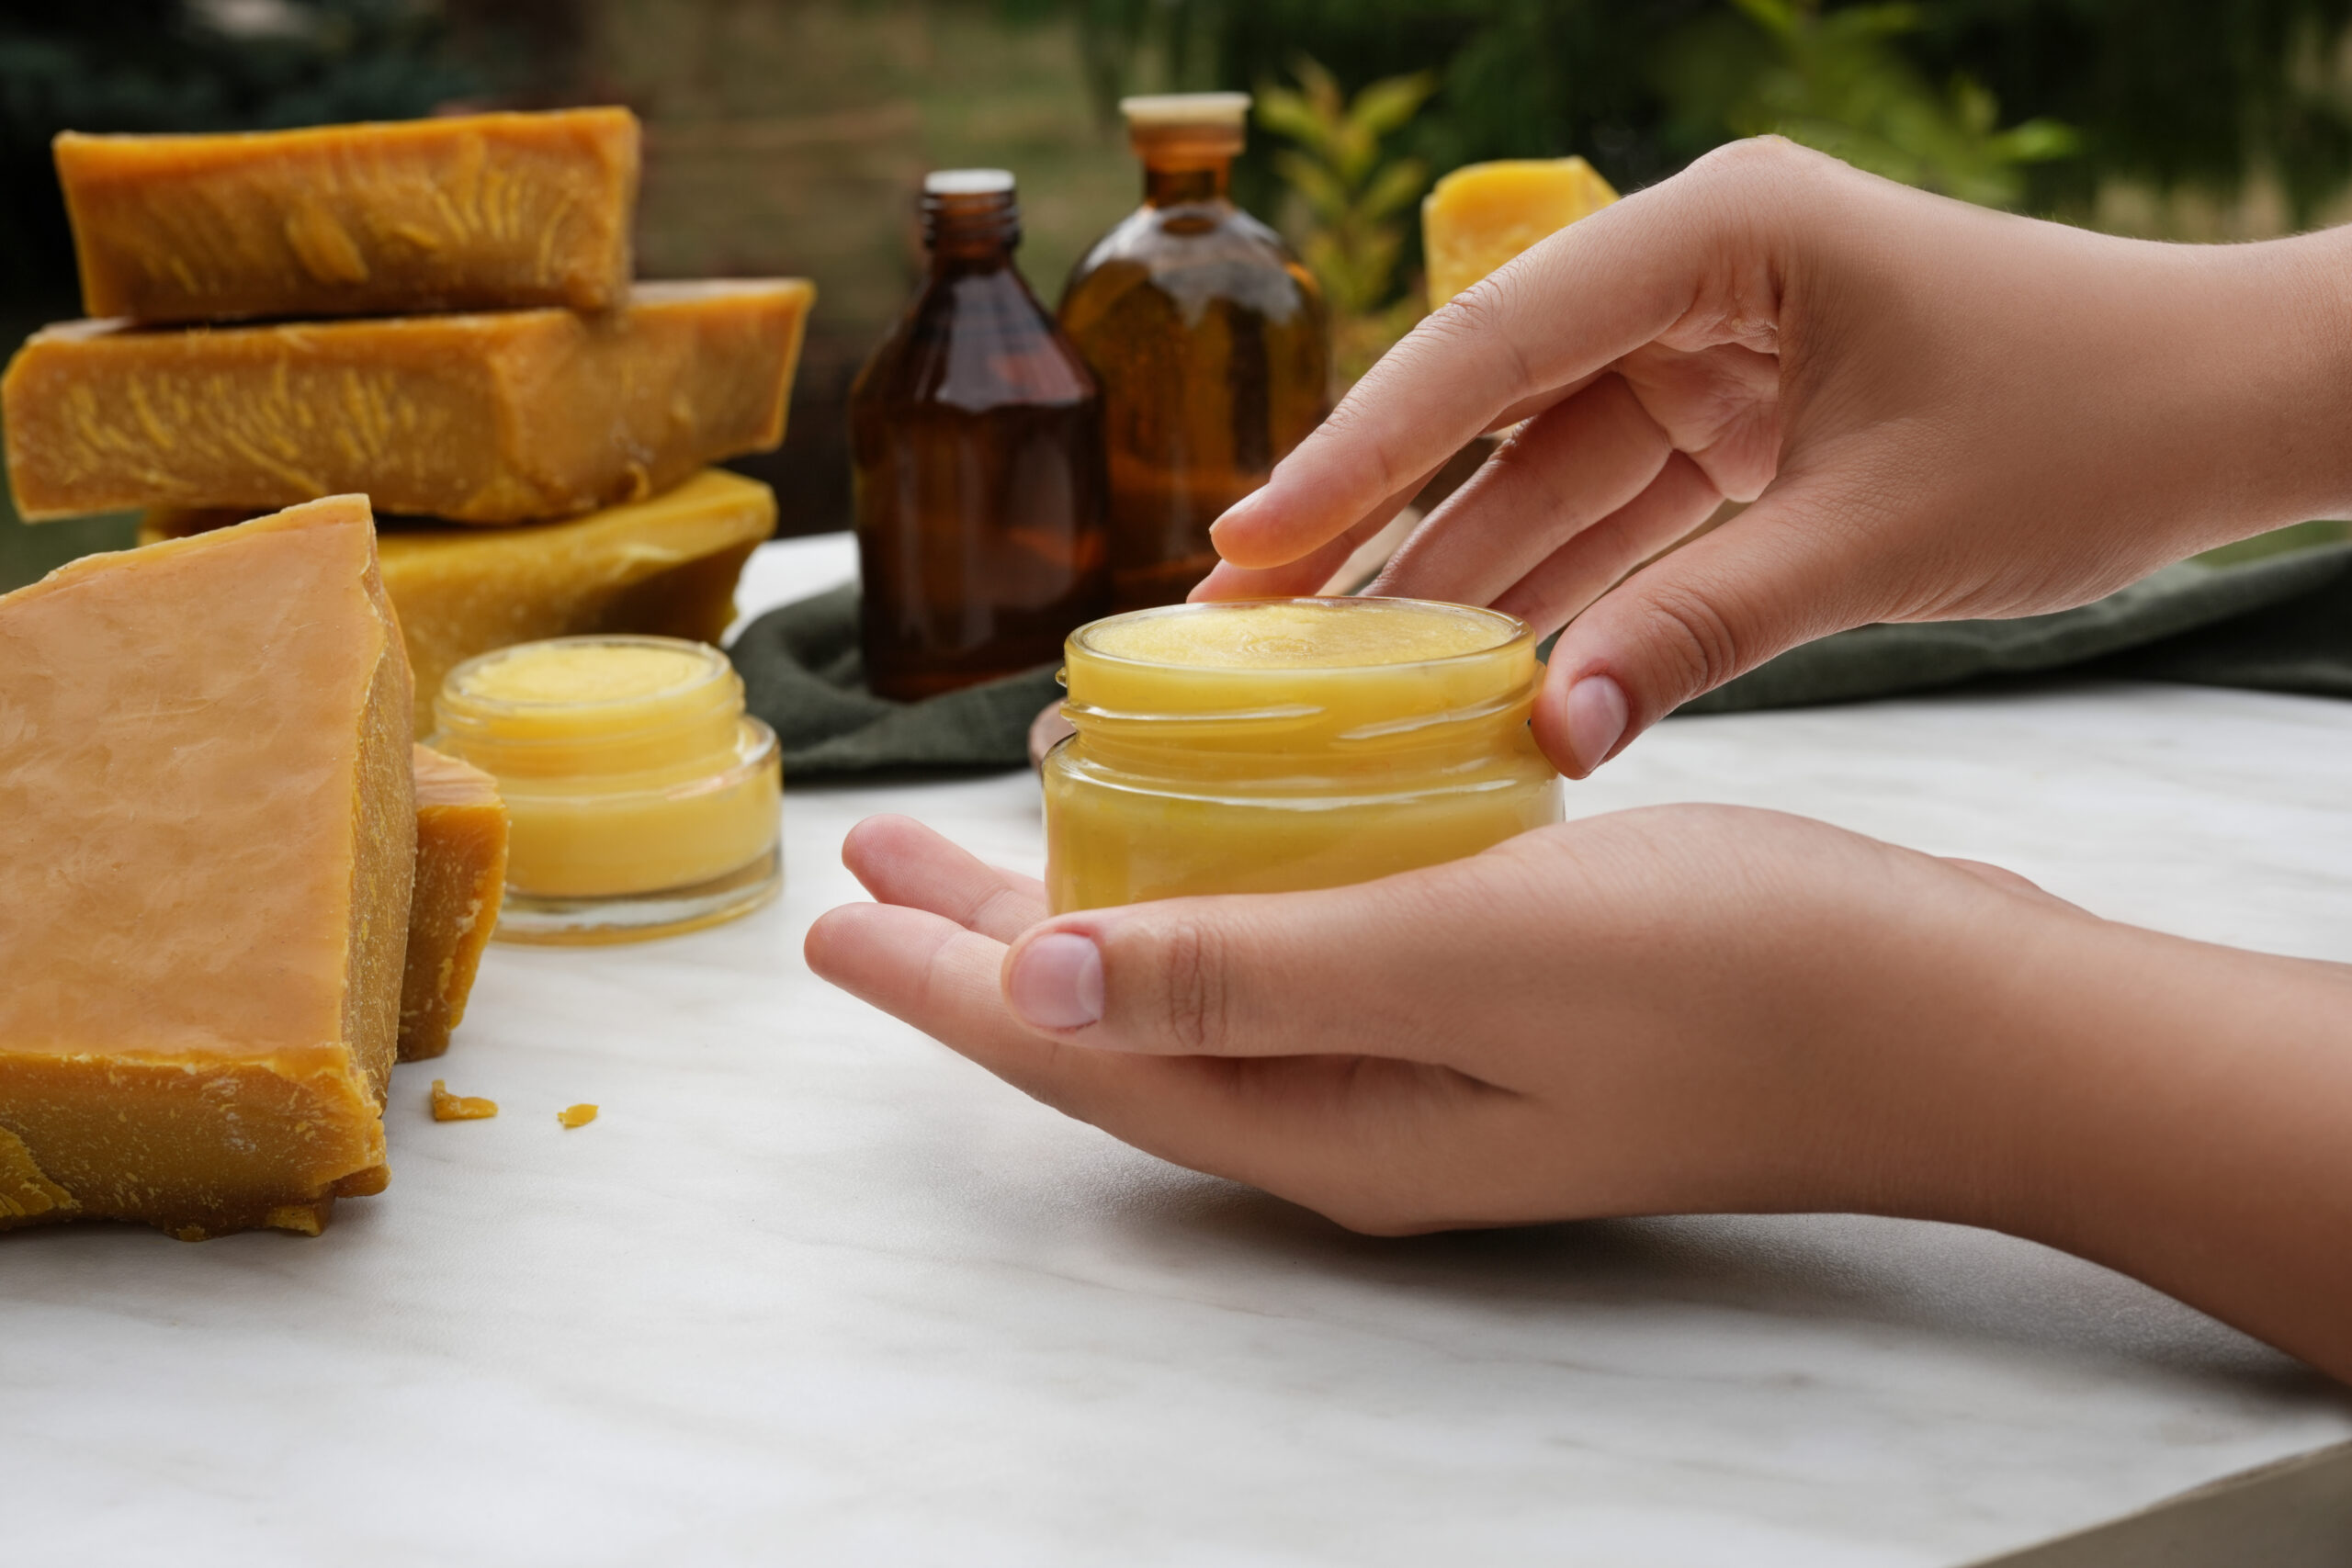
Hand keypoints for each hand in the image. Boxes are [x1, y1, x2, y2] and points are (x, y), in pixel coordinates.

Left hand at [808, 811, 2351, 1380]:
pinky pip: (1296, 965)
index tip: (831, 918)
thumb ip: (1249, 974)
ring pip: (1202, 993)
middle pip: (1120, 1025)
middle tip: (878, 865)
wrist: (1943, 1016)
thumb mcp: (1465, 956)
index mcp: (1325, 1121)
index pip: (1080, 1048)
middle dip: (985, 945)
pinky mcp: (1490, 1019)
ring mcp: (1425, 1075)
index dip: (942, 985)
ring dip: (1091, 915)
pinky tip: (1211, 845)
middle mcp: (1355, 1119)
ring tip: (998, 846)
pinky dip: (1215, 902)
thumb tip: (1042, 985)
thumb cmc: (1730, 978)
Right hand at [1196, 137, 2351, 775]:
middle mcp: (1697, 281)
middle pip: (1494, 413)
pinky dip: (1561, 598)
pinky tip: (1469, 677)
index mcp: (1723, 236)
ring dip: (1456, 577)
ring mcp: (1713, 355)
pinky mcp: (1741, 428)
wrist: (2226, 411)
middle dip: (1375, 525)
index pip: (1496, 344)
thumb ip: (1699, 630)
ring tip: (1326, 674)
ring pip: (1548, 479)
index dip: (1360, 449)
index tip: (1248, 538)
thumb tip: (1542, 740)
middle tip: (1239, 620)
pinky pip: (1620, 519)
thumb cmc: (2089, 421)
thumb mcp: (1878, 535)